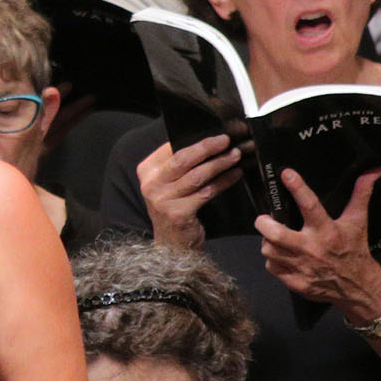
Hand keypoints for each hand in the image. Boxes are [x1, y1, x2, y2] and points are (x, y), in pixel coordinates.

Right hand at [137, 134, 241, 248]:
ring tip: (235, 156)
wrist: (171, 245)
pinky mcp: (178, 213)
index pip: (171, 148)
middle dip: (207, 147)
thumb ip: (178, 166)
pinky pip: (206, 192)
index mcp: (146, 171)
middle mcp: (151, 184)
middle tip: (226, 141)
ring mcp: (162, 200)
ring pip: (197, 175)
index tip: (216, 136)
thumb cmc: (174, 209)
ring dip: (219, 164)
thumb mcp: (167, 185)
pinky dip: (223, 182)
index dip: (195, 140)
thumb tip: (207, 144)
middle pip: (183, 159)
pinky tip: (234, 176)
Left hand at [255, 167, 380, 305]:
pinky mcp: (295, 282)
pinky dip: (273, 260)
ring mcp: (302, 268)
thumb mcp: (358, 221)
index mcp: (327, 231)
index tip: (286, 173)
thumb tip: (372, 172)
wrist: (359, 288)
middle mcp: (312, 249)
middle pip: (276, 234)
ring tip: (274, 236)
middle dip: (264, 223)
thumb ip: (361, 195)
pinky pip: (272, 267)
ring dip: (267, 241)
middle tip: (265, 218)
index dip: (297, 187)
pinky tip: (281, 255)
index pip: (310, 205)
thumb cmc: (355, 250)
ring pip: (269, 250)